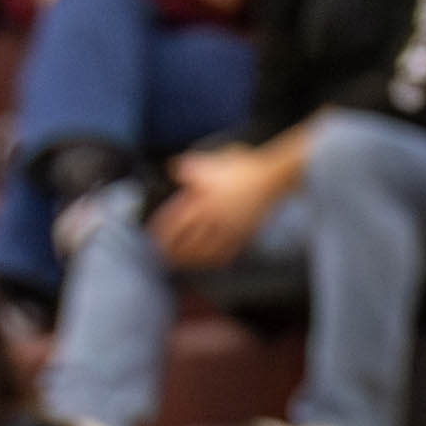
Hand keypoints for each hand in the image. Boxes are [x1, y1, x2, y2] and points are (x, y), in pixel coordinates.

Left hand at [150, 146, 282, 268]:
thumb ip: (190, 167)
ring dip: (188, 260)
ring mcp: (228, 230)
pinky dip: (212, 261)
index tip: (152, 237)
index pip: (175, 221)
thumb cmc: (242, 168)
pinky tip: (205, 262)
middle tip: (162, 255)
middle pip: (187, 243)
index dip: (160, 232)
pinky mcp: (241, 236)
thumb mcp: (213, 163)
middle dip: (172, 252)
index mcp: (204, 200)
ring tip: (179, 262)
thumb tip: (173, 168)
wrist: (273, 177)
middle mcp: (214, 218)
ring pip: (204, 253)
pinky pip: (225, 255)